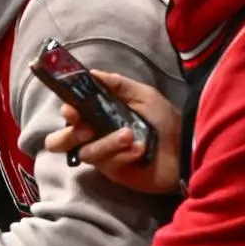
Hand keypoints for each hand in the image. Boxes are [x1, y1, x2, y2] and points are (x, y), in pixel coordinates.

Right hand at [43, 70, 182, 194]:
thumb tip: (90, 73)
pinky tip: (140, 150)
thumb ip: (116, 83)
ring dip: (106, 143)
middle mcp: (94, 136)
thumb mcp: (142, 95)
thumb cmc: (164, 119)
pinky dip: (123, 155)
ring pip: (86, 153)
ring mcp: (102, 156)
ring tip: (129, 135)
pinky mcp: (113, 173)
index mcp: (96, 115)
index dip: (65, 112)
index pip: (68, 115)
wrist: (186, 145)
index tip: (72, 110)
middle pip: (58, 142)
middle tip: (86, 130)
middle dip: (67, 136)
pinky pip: (107, 164)